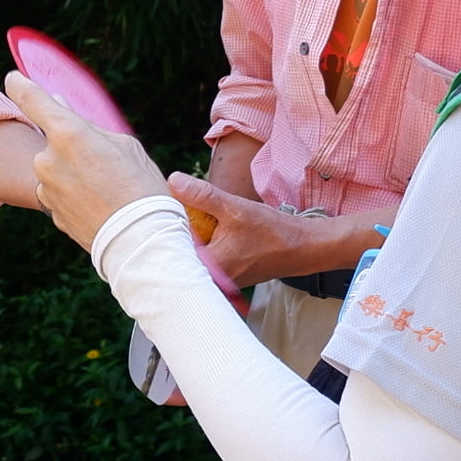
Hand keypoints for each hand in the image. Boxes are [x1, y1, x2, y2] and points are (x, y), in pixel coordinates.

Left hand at [1, 73, 170, 247]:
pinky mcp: (49, 211)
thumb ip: (87, 126)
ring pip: (56, 170)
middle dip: (72, 146)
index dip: (20, 86)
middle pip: (52, 142)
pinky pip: (59, 194)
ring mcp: (45, 188)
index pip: (32, 100)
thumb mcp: (123, 145)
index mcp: (67, 133)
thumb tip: (59, 108)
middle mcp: (47, 159)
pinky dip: (75, 195)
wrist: (139, 241)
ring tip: (107, 188)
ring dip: (74, 173)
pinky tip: (99, 204)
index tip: (13, 79)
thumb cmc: (140, 187)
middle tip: (105, 163)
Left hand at [169, 176, 380, 288]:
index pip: (171, 252)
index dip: (161, 232)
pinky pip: (205, 259)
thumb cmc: (273, 232)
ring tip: (185, 219)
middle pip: (179, 256)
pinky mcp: (227, 275)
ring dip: (189, 239)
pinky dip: (202, 244)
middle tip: (166, 214)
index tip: (156, 215)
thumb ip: (202, 196)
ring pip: (193, 257)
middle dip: (173, 235)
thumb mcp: (235, 208)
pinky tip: (204, 229)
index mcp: (209, 268)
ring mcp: (220, 280)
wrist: (303, 248)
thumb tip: (173, 180)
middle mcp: (211, 280)